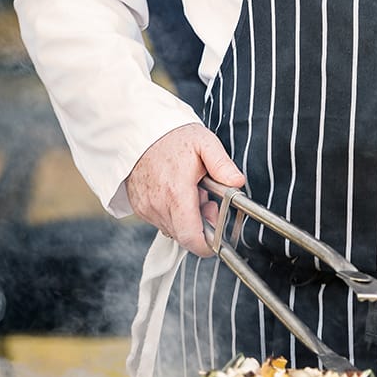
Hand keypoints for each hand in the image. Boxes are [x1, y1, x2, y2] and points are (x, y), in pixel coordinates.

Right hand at [124, 123, 246, 257]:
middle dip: (200, 226)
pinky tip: (175, 193)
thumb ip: (222, 165)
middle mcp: (158, 205)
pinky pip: (161, 221)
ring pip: (173, 230)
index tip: (217, 237)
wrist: (141, 132)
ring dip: (186, 219)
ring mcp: (146, 208)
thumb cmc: (173, 137)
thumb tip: (237, 183)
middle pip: (184, 236)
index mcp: (177, 192)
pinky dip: (172, 214)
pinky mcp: (139, 207)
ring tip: (191, 192)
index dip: (207, 245)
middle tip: (207, 200)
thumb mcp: (205, 143)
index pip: (191, 237)